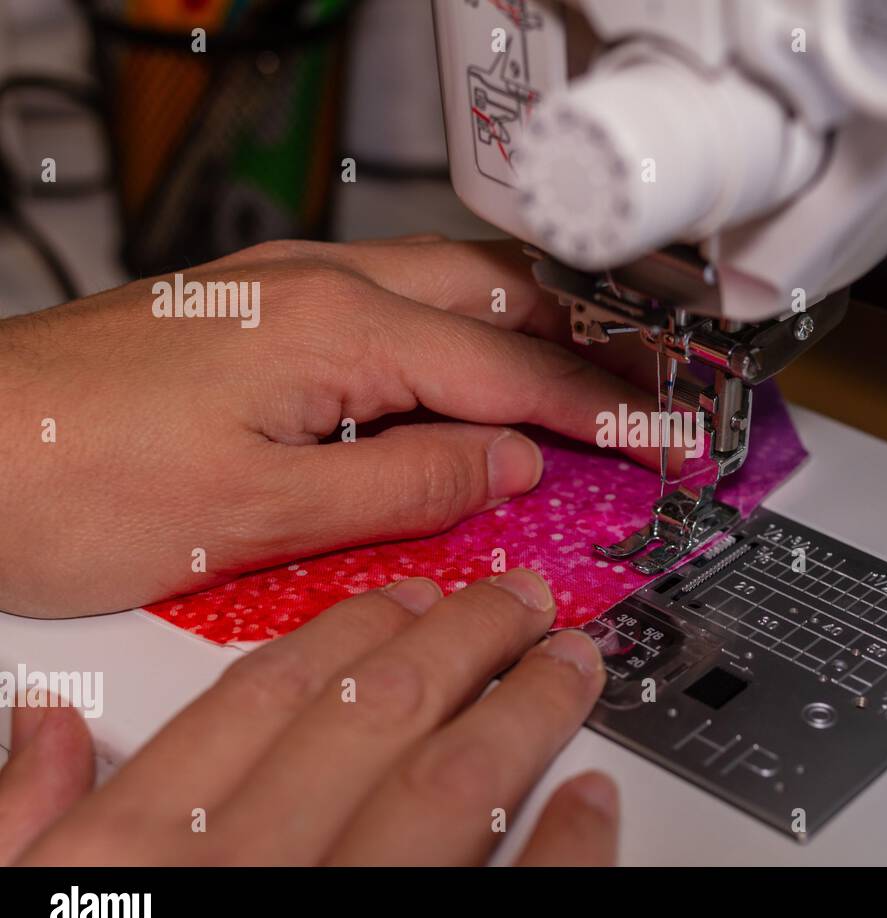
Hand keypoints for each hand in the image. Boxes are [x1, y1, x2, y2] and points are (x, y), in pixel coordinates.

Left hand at [0, 236, 655, 616]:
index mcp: (337, 328)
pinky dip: (461, 337)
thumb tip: (507, 467)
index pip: (516, 370)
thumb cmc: (71, 479)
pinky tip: (469, 375)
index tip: (667, 434)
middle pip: (500, 296)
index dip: (605, 408)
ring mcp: (284, 286)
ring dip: (529, 331)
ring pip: (451, 287)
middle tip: (650, 392)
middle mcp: (318, 284)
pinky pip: (397, 305)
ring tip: (585, 380)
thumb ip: (405, 487)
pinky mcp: (256, 306)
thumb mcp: (260, 515)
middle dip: (588, 342)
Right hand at [2, 569, 617, 865]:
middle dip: (459, 641)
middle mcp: (244, 884)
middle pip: (373, 721)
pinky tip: (592, 805)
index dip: (350, 637)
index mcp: (137, 863)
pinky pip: (505, 911)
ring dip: (523, 713)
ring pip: (446, 792)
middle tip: (518, 602)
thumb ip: (23, 835)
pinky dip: (561, 852)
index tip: (409, 597)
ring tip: (568, 664)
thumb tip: (46, 737)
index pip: (261, 703)